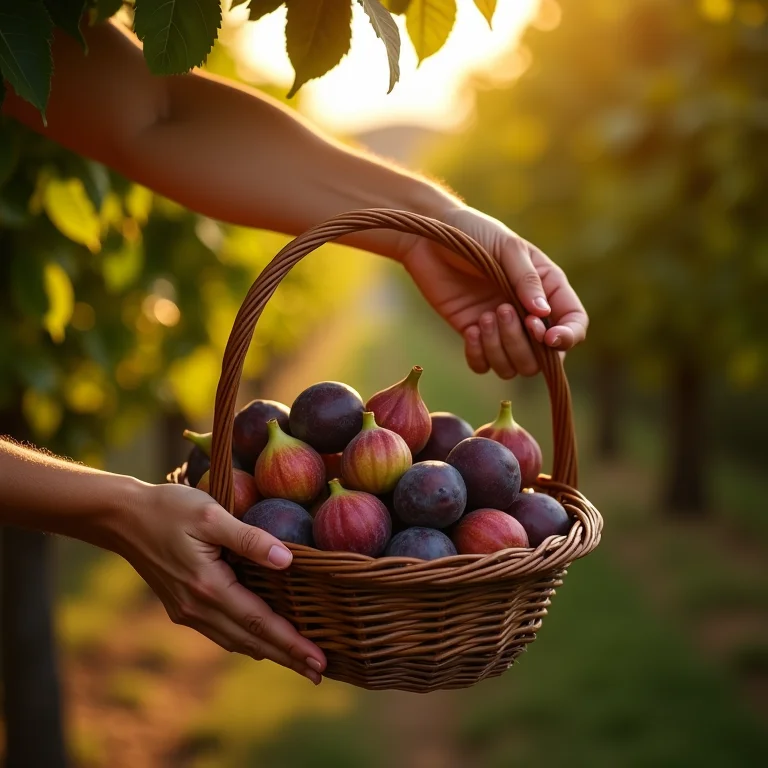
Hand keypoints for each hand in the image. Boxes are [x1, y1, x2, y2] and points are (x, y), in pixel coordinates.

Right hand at [117, 482, 326, 684]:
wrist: (122, 518)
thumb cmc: (170, 509)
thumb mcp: (212, 514)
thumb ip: (250, 539)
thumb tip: (287, 561)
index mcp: (208, 586)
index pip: (260, 621)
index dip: (291, 643)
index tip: (319, 660)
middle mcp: (197, 607)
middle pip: (251, 640)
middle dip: (287, 657)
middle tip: (320, 672)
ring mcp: (187, 611)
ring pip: (235, 640)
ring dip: (268, 652)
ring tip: (298, 662)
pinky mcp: (182, 607)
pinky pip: (221, 631)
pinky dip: (245, 639)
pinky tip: (260, 641)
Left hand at [399, 205, 587, 378]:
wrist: (429, 238)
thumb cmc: (472, 233)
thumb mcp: (506, 248)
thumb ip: (527, 280)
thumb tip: (544, 314)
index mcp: (547, 287)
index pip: (573, 322)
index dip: (567, 337)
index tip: (547, 338)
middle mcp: (528, 313)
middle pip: (542, 357)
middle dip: (522, 343)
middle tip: (501, 310)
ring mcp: (501, 327)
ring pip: (514, 366)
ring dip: (500, 348)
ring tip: (483, 317)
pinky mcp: (474, 335)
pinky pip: (484, 365)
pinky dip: (479, 355)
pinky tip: (470, 330)